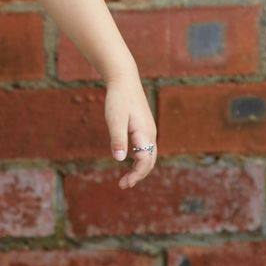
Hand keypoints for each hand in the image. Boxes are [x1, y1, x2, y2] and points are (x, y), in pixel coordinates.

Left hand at [105, 73, 156, 187]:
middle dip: (138, 175)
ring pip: (149, 156)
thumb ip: (117, 139)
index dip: (136, 175)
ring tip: (126, 179)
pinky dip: (140, 160)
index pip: (145, 161)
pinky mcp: (144, 128)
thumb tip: (119, 159)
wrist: (124, 80)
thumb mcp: (115, 119)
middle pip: (149, 161)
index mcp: (145, 134)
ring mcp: (149, 131)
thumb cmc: (118, 99)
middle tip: (123, 185)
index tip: (125, 184)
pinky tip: (129, 162)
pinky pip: (146, 149)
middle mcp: (151, 134)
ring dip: (140, 169)